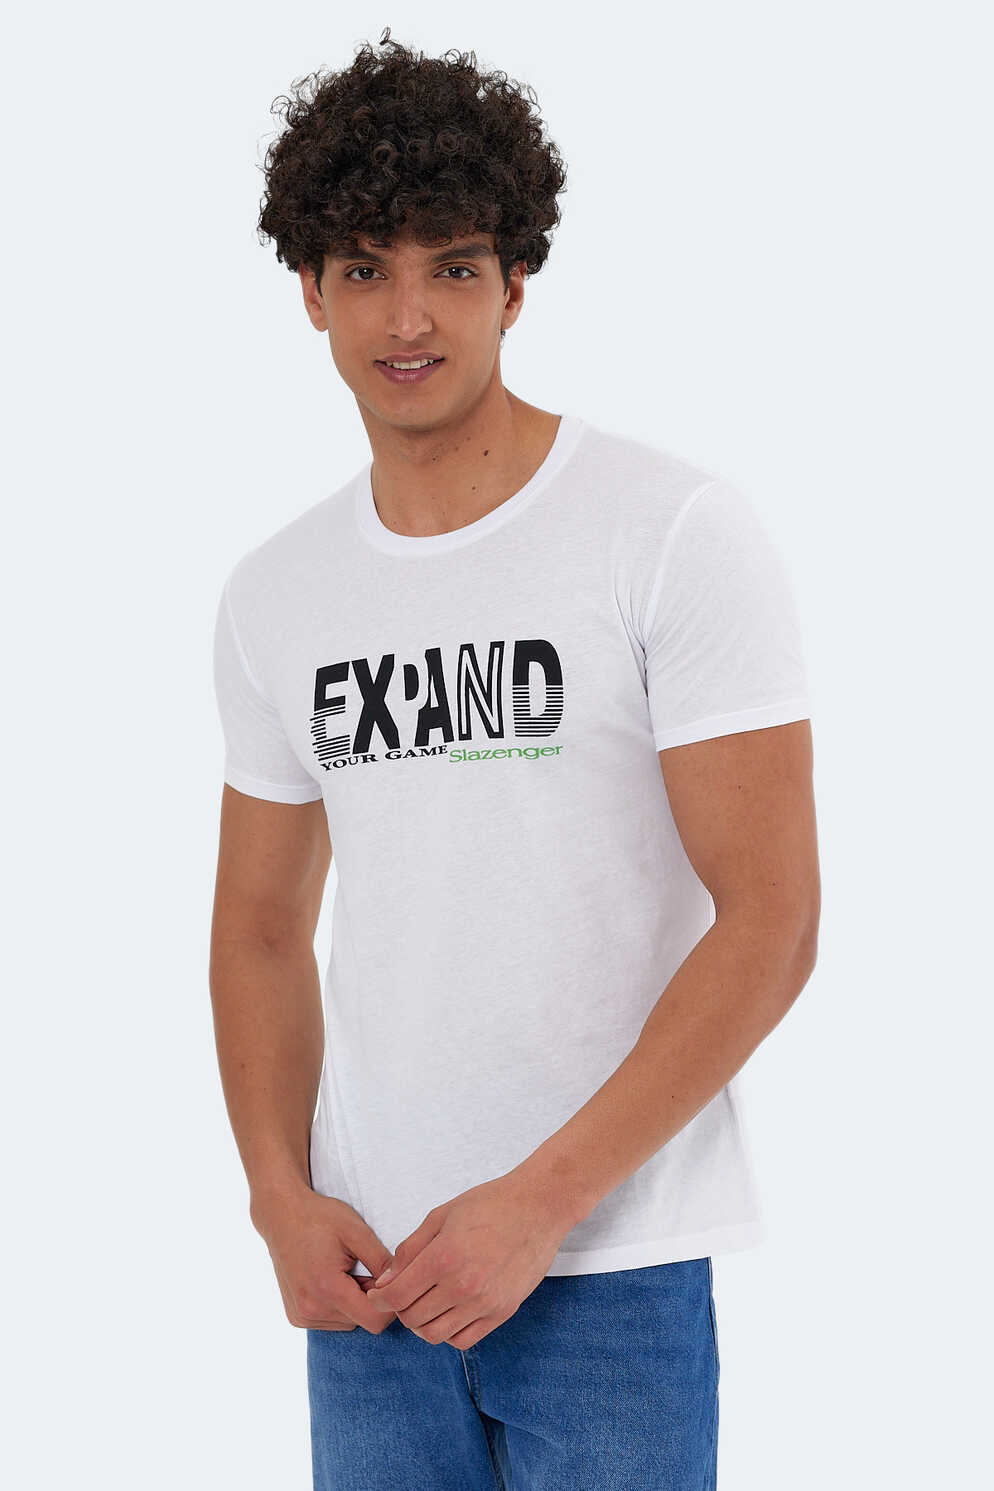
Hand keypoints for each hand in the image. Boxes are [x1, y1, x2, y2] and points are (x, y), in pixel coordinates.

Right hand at [250, 1182, 397, 1334]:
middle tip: (361, 1265)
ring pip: (348, 1322)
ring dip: (354, 1301)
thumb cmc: (320, 1218)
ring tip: (343, 1270)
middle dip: (370, 1297)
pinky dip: (338, 1304)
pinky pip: (331, 1320)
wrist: (281, 1215)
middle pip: (362, 1321)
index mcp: (327, 1289)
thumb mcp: (356, 1231)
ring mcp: (301, 1316)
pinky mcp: (296, 1317)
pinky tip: (329, 1278)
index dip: (388, 1301)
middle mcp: (311, 1309)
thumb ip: (382, 1261)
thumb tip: (403, 1284)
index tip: (384, 1276)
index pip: (375, 1321)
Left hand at [365, 1173, 573, 1348]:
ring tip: (424, 1304)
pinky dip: (448, 1333)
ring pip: (436, 1335)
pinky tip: (447, 1312)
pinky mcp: (503, 1312)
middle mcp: (463, 1286)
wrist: (538, 1207)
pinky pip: (464, 1340)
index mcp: (444, 1257)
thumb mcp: (441, 1215)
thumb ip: (410, 1249)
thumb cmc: (489, 1204)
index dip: (380, 1299)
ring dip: (421, 1324)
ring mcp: (485, 1302)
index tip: (378, 1294)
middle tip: (401, 1294)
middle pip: (413, 1319)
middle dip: (399, 1309)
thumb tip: (386, 1281)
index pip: (397, 1296)